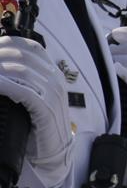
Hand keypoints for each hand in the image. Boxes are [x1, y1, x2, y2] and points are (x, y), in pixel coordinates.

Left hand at [0, 35, 74, 183]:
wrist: (54, 149)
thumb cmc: (38, 125)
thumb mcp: (35, 97)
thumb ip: (24, 83)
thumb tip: (3, 72)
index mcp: (53, 72)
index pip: (31, 47)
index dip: (8, 44)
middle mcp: (54, 77)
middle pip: (22, 56)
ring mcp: (52, 91)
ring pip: (20, 70)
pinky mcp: (45, 106)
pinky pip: (21, 89)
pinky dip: (3, 84)